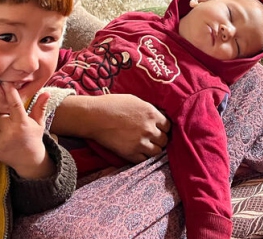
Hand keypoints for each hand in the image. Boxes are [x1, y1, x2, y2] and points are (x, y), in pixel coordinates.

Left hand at [0, 87, 52, 179]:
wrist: (30, 161)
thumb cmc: (33, 138)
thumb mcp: (39, 123)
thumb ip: (40, 107)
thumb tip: (46, 92)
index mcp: (22, 124)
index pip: (14, 104)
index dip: (9, 92)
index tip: (4, 82)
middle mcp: (11, 132)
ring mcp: (0, 142)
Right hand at [51, 93, 170, 162]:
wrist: (94, 116)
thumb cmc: (111, 104)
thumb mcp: (134, 100)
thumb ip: (148, 109)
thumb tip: (156, 115)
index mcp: (151, 113)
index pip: (168, 126)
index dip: (164, 128)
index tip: (159, 129)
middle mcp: (149, 129)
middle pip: (164, 140)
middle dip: (160, 139)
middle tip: (153, 139)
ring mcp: (141, 142)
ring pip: (157, 152)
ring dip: (154, 150)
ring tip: (147, 147)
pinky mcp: (131, 153)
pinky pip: (145, 160)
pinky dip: (144, 158)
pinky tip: (139, 153)